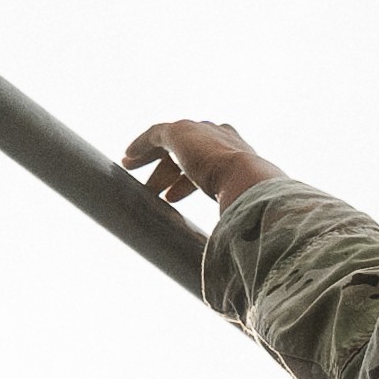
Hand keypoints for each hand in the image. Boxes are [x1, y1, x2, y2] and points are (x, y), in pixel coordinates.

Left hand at [124, 118, 281, 215]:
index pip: (207, 163)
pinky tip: (127, 157)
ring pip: (170, 145)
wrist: (248, 181)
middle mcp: (221, 136)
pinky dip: (140, 145)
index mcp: (239, 152)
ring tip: (140, 185)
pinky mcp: (180, 132)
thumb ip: (235, 216)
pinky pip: (154, 135)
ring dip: (152, 162)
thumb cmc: (250, 203)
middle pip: (187, 153)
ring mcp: (201, 132)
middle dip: (168, 173)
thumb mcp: (241, 206)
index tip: (171, 197)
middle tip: (153, 192)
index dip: (185, 181)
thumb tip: (234, 246)